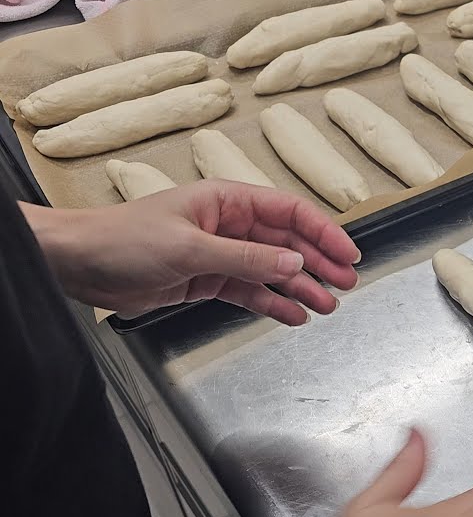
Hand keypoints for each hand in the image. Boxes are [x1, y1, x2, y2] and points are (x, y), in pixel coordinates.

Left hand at [24, 180, 359, 324]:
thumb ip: (247, 259)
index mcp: (227, 201)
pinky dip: (272, 304)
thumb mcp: (191, 248)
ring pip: (273, 271)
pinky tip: (294, 315)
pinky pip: (250, 292)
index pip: (289, 213)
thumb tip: (295, 265)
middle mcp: (228, 225)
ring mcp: (220, 253)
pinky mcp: (207, 280)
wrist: (79, 264)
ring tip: (327, 306)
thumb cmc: (123, 239)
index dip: (323, 232)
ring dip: (301, 288)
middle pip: (287, 243)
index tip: (348, 254)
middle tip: (346, 284)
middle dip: (319, 264)